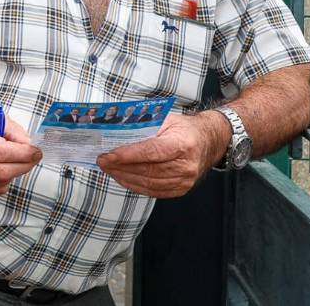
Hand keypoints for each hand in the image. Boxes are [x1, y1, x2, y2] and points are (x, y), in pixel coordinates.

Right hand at [0, 112, 40, 196]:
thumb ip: (15, 131)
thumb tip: (30, 146)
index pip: (1, 152)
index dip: (23, 153)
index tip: (36, 151)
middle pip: (4, 171)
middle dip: (25, 164)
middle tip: (32, 157)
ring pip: (4, 181)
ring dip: (15, 171)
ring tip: (12, 159)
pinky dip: (6, 179)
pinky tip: (1, 167)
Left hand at [96, 112, 227, 197]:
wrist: (207, 141)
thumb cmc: (184, 129)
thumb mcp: (166, 119)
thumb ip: (144, 126)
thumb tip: (116, 133)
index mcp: (183, 144)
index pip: (151, 152)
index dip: (127, 155)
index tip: (108, 155)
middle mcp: (186, 165)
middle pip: (147, 170)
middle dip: (120, 167)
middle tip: (102, 161)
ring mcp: (185, 180)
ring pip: (148, 183)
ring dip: (124, 177)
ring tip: (108, 169)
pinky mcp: (180, 190)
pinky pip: (152, 191)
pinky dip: (134, 185)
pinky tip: (122, 177)